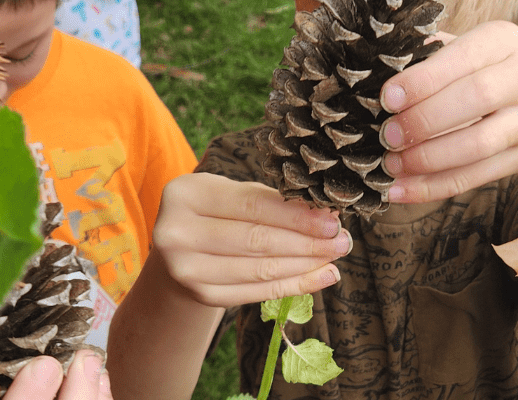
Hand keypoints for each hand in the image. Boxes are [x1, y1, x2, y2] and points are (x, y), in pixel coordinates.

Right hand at [150, 172, 349, 306]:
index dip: (296, 215)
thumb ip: (269, 201)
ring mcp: (185, 269)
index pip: (252, 206)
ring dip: (305, 265)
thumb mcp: (229, 194)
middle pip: (257, 239)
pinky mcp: (199, 295)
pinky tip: (319, 277)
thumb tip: (325, 215)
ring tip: (334, 257)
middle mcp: (176, 233)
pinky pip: (256, 292)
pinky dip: (293, 285)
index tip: (332, 220)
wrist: (176, 252)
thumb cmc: (212, 214)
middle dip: (307, 242)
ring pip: (260, 269)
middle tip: (341, 241)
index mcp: (186, 194)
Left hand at [377, 21, 517, 202]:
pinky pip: (477, 176)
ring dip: (428, 159)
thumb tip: (391, 72)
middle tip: (389, 135)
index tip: (389, 99)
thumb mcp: (482, 52)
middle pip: (476, 99)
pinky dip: (436, 187)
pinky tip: (404, 190)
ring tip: (393, 164)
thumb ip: (442, 56)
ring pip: (478, 145)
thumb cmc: (500, 76)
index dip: (424, 81)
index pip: (463, 59)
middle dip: (425, 121)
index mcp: (506, 41)